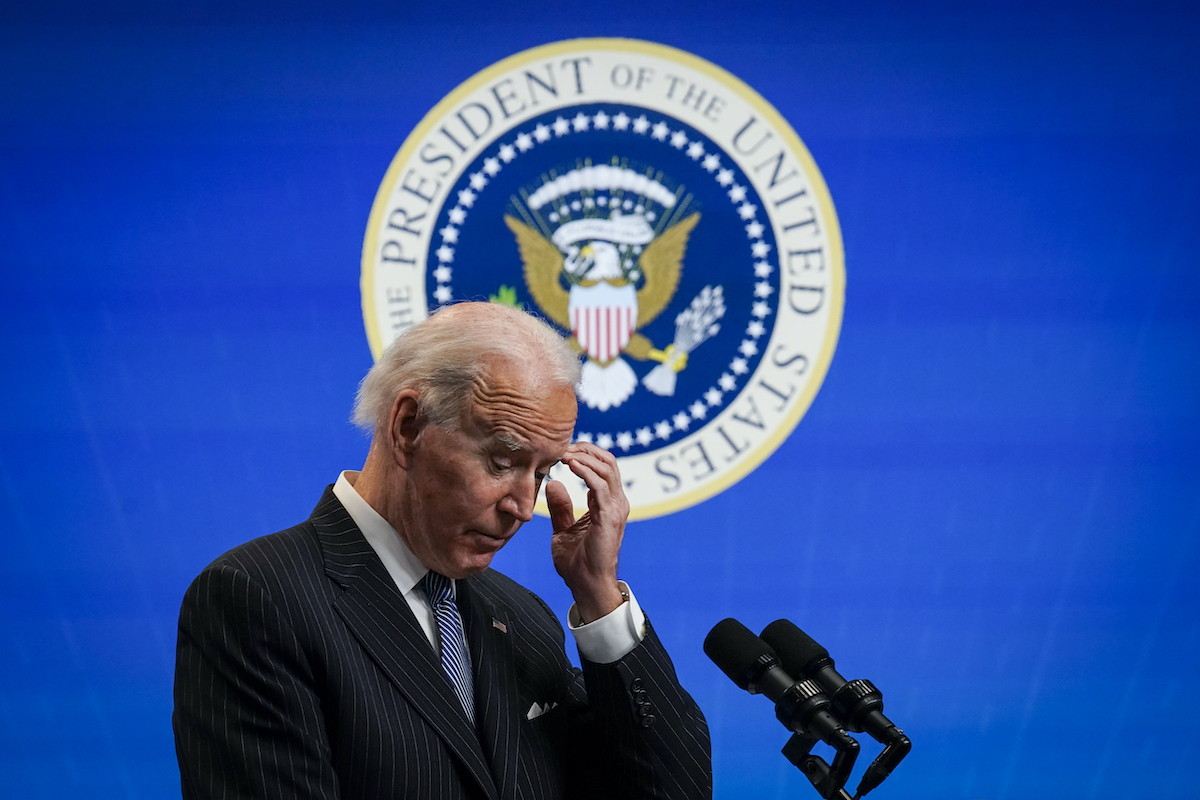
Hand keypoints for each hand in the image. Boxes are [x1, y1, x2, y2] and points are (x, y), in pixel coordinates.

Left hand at [545, 442, 628, 622]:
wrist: (586, 585)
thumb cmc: (577, 562)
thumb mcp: (562, 529)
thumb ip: (560, 507)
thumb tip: (553, 483)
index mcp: (608, 503)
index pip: (602, 467)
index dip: (584, 454)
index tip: (561, 450)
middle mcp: (617, 502)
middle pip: (608, 462)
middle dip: (585, 450)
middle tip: (562, 447)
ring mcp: (616, 509)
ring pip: (606, 469)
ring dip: (584, 457)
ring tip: (564, 453)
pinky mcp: (609, 517)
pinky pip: (601, 486)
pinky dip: (587, 472)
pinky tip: (571, 465)